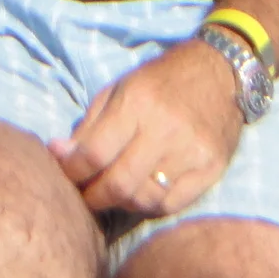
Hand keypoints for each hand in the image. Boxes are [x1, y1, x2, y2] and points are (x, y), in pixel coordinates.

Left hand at [49, 39, 242, 220]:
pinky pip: (171, 204)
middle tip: (85, 195)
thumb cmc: (161, 80)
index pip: (94, 154)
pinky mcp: (212, 169)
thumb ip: (89, 125)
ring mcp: (191, 152)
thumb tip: (58, 155)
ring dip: (121, 203)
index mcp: (137, 104)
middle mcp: (165, 130)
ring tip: (113, 193)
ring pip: (144, 199)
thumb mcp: (118, 89)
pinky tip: (142, 193)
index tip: (66, 175)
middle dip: (93, 196)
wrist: (220, 72)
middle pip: (118, 184)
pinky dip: (150, 205)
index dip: (72, 172)